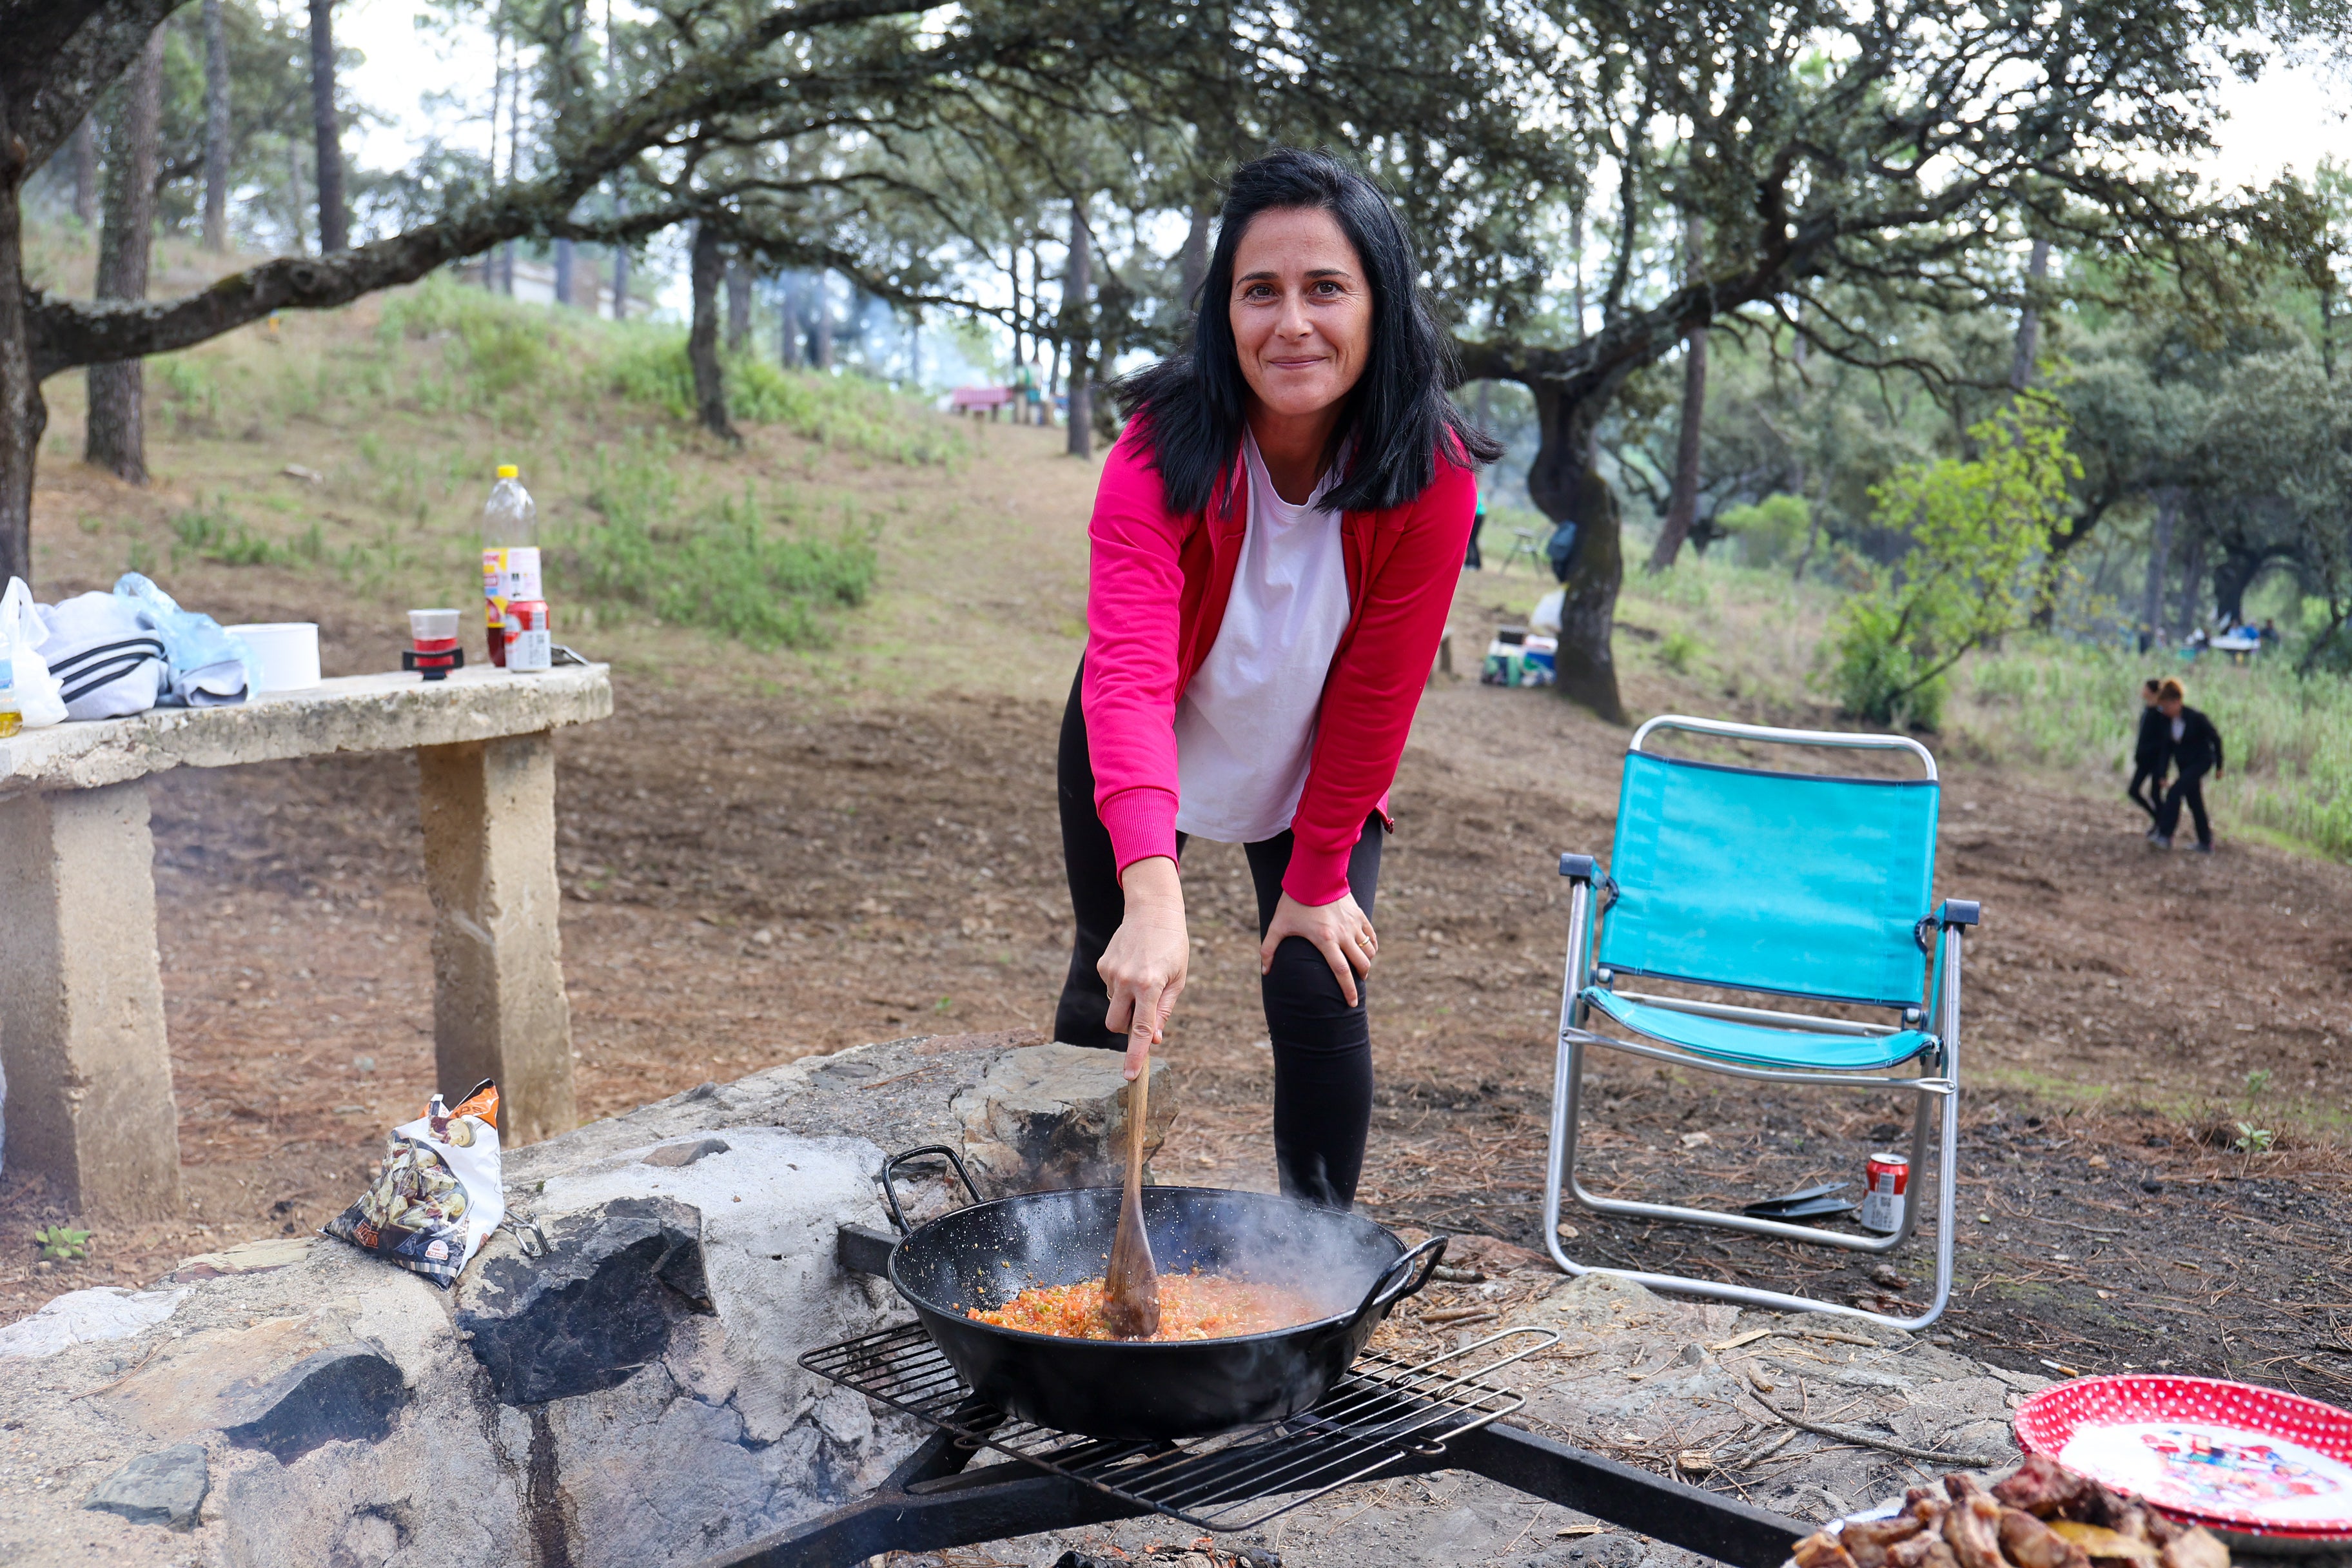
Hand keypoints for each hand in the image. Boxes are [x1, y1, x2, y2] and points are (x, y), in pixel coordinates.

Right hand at [1099, 856, 1186, 1078]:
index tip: (1129, 1076)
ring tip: (1145, 977)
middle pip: (1116, 1024)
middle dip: (1127, 1029)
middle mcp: (1126, 980)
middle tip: (1144, 1014)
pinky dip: (1122, 987)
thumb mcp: (1178, 980)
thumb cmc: (1173, 946)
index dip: (1135, 1055)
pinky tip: (1134, 967)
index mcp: (1149, 985)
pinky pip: (1110, 989)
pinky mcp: (1102, 965)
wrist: (1152, 910)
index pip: (1141, 1029)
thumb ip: (1164, 1011)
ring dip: (1128, 1003)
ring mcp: (1111, 972)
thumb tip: (1155, 1039)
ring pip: (1114, 1005)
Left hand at [1260, 890, 1376, 1006]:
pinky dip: (1371, 946)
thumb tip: (1265, 971)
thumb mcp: (1278, 925)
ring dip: (1366, 962)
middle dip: (1361, 978)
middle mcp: (1343, 934)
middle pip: (1361, 964)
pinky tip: (1366, 950)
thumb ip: (1269, 949)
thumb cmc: (1293, 901)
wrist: (1313, 873)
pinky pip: (1371, 935)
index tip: (1351, 1004)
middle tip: (1356, 985)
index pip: (1341, 972)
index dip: (1348, 990)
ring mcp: (1353, 923)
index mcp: (1325, 939)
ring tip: (1360, 968)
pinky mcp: (1358, 913)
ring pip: (1369, 950)